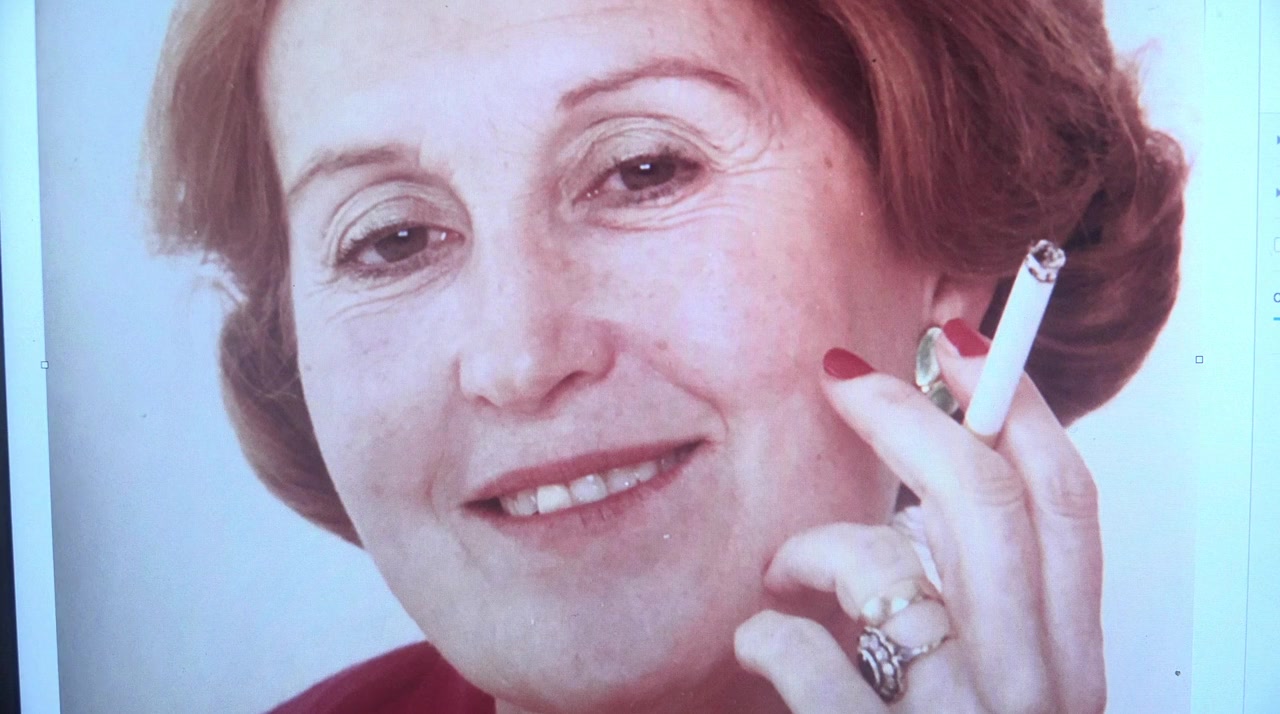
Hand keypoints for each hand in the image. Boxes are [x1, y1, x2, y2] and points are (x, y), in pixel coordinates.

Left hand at [733, 320, 1105, 712]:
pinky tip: (759, 641)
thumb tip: (940, 482)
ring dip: (814, 545)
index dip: (1016, 405)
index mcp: (1067, 666)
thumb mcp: (1005, 687)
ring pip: (884, 563)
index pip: (1065, 505)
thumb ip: (994, 605)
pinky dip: (766, 632)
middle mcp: (1031, 688)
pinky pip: (804, 651)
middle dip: (908, 415)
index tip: (960, 342)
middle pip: (988, 503)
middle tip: (843, 375)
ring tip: (783, 572)